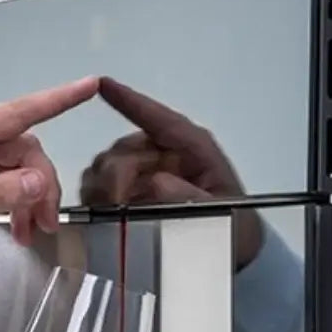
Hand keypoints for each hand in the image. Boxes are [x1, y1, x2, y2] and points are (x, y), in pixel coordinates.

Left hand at [0, 77, 97, 265]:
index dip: (56, 100)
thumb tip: (35, 182)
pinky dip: (10, 201)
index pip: (16, 114)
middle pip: (21, 149)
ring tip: (32, 231)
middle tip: (46, 222)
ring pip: (12, 166)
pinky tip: (16, 225)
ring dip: (28, 197)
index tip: (88, 87)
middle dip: (41, 184)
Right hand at [81, 76, 262, 269]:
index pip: (158, 119)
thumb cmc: (232, 223)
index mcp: (191, 148)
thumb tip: (154, 184)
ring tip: (112, 208)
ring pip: (107, 167)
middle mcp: (163, 154)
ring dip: (103, 186)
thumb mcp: (217, 210)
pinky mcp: (132, 195)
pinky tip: (104, 212)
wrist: (234, 247)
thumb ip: (187, 195)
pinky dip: (98, 198)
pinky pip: (102, 188)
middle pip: (123, 149)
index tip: (103, 84)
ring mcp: (146, 174)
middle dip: (115, 173)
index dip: (129, 101)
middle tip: (116, 201)